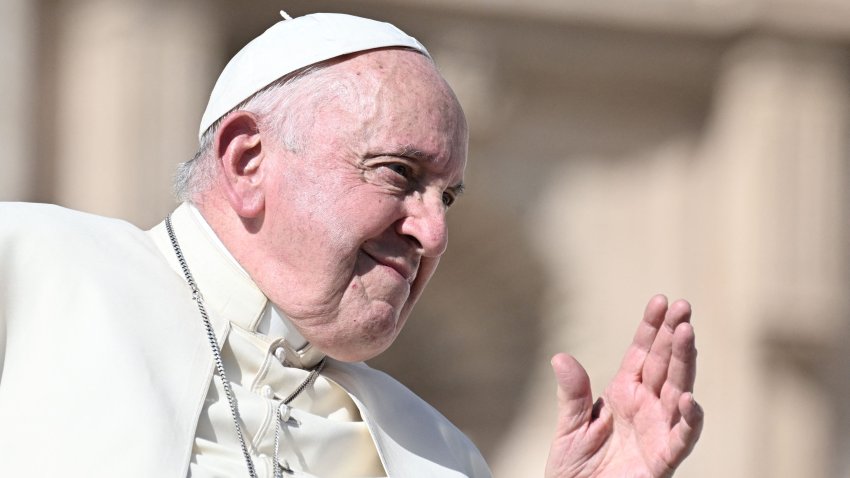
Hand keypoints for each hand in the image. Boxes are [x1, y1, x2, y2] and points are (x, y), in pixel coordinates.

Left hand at [544, 295, 702, 477]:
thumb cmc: (576, 468)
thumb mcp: (569, 427)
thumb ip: (572, 395)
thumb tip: (560, 357)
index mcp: (624, 393)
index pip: (642, 353)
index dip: (652, 328)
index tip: (660, 300)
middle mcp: (646, 406)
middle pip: (664, 365)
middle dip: (675, 335)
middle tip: (684, 306)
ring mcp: (658, 430)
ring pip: (678, 391)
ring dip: (685, 363)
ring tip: (688, 333)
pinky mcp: (663, 459)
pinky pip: (681, 438)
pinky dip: (689, 420)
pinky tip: (689, 398)